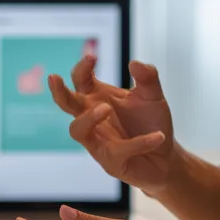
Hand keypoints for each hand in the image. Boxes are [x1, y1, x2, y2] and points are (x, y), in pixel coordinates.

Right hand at [49, 56, 176, 194]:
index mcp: (98, 97)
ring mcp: (98, 141)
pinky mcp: (110, 161)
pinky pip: (118, 150)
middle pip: (66, 103)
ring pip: (78, 129)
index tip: (92, 58)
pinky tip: (158, 137)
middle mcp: (92, 118)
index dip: (82, 68)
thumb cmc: (150, 123)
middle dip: (58, 91)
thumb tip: (134, 63)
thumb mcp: (153, 96)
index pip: (81, 79)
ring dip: (88, 118)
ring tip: (105, 108)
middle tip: (54, 78)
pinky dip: (139, 143)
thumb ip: (147, 78)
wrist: (165, 157)